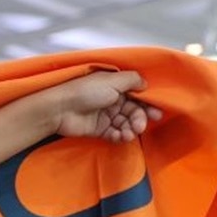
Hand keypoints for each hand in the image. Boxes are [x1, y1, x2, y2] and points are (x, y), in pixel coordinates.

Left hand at [47, 71, 161, 142]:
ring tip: (129, 133)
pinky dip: (121, 136)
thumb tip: (145, 83)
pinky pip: (115, 133)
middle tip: (141, 125)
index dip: (147, 104)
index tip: (156, 112)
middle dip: (139, 118)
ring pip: (126, 123)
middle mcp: (111, 99)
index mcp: (115, 85)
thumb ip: (132, 80)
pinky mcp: (99, 129)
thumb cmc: (85, 91)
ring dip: (131, 129)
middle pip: (133, 111)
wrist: (60, 109)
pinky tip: (122, 137)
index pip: (137, 95)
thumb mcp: (112, 80)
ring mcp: (105, 115)